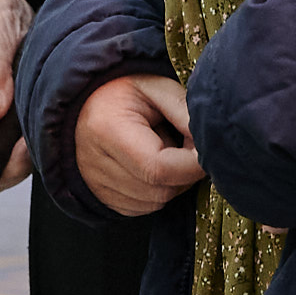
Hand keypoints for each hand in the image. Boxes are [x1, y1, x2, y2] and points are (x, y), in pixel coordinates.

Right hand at [73, 74, 202, 217]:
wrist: (85, 101)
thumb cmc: (122, 90)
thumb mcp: (155, 87)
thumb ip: (185, 111)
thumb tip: (210, 144)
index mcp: (107, 130)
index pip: (159, 168)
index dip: (191, 163)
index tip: (204, 146)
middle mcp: (95, 164)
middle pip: (160, 190)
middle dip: (183, 171)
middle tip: (182, 142)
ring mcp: (96, 186)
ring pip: (155, 202)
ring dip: (171, 181)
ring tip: (160, 149)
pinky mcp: (102, 198)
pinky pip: (144, 208)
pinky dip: (156, 190)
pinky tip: (149, 165)